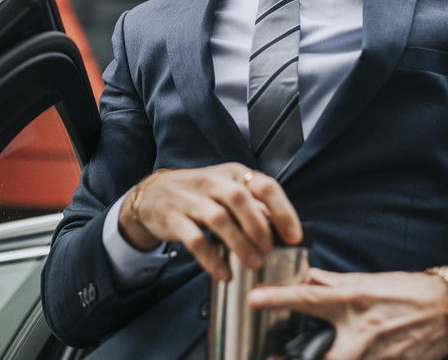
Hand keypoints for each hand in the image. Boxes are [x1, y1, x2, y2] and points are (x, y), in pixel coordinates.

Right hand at [118, 163, 302, 281]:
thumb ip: (253, 205)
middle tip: (269, 250)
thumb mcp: (227, 190)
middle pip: (240, 199)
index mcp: (232, 174)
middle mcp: (212, 182)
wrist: (153, 195)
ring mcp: (191, 199)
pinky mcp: (174, 218)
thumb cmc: (200, 194)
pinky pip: (195, 239)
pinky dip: (211, 258)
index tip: (294, 237)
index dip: (283, 211)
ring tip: (253, 264)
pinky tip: (224, 273)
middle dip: (258, 227)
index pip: (264, 185)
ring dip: (239, 244)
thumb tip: (282, 226)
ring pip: (218, 218)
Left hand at [246, 268, 447, 359]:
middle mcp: (363, 330)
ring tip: (304, 359)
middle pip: (325, 358)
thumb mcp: (365, 281)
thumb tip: (302, 278)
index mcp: (353, 300)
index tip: (253, 299)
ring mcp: (378, 355)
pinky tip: (344, 359)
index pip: (309, 297)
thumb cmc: (405, 292)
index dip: (279, 298)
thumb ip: (331, 283)